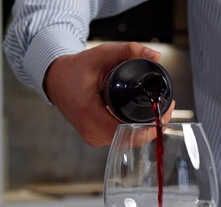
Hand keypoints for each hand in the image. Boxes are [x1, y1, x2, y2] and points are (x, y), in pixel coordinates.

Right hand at [43, 42, 174, 146]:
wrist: (55, 80)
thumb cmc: (75, 68)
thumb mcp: (101, 55)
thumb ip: (128, 50)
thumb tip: (156, 55)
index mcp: (90, 113)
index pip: (127, 130)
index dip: (150, 126)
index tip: (163, 111)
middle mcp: (90, 131)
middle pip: (130, 138)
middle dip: (152, 126)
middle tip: (166, 108)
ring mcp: (92, 138)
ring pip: (126, 141)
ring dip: (144, 130)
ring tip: (156, 112)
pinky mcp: (94, 138)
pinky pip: (119, 139)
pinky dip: (133, 131)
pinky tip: (143, 120)